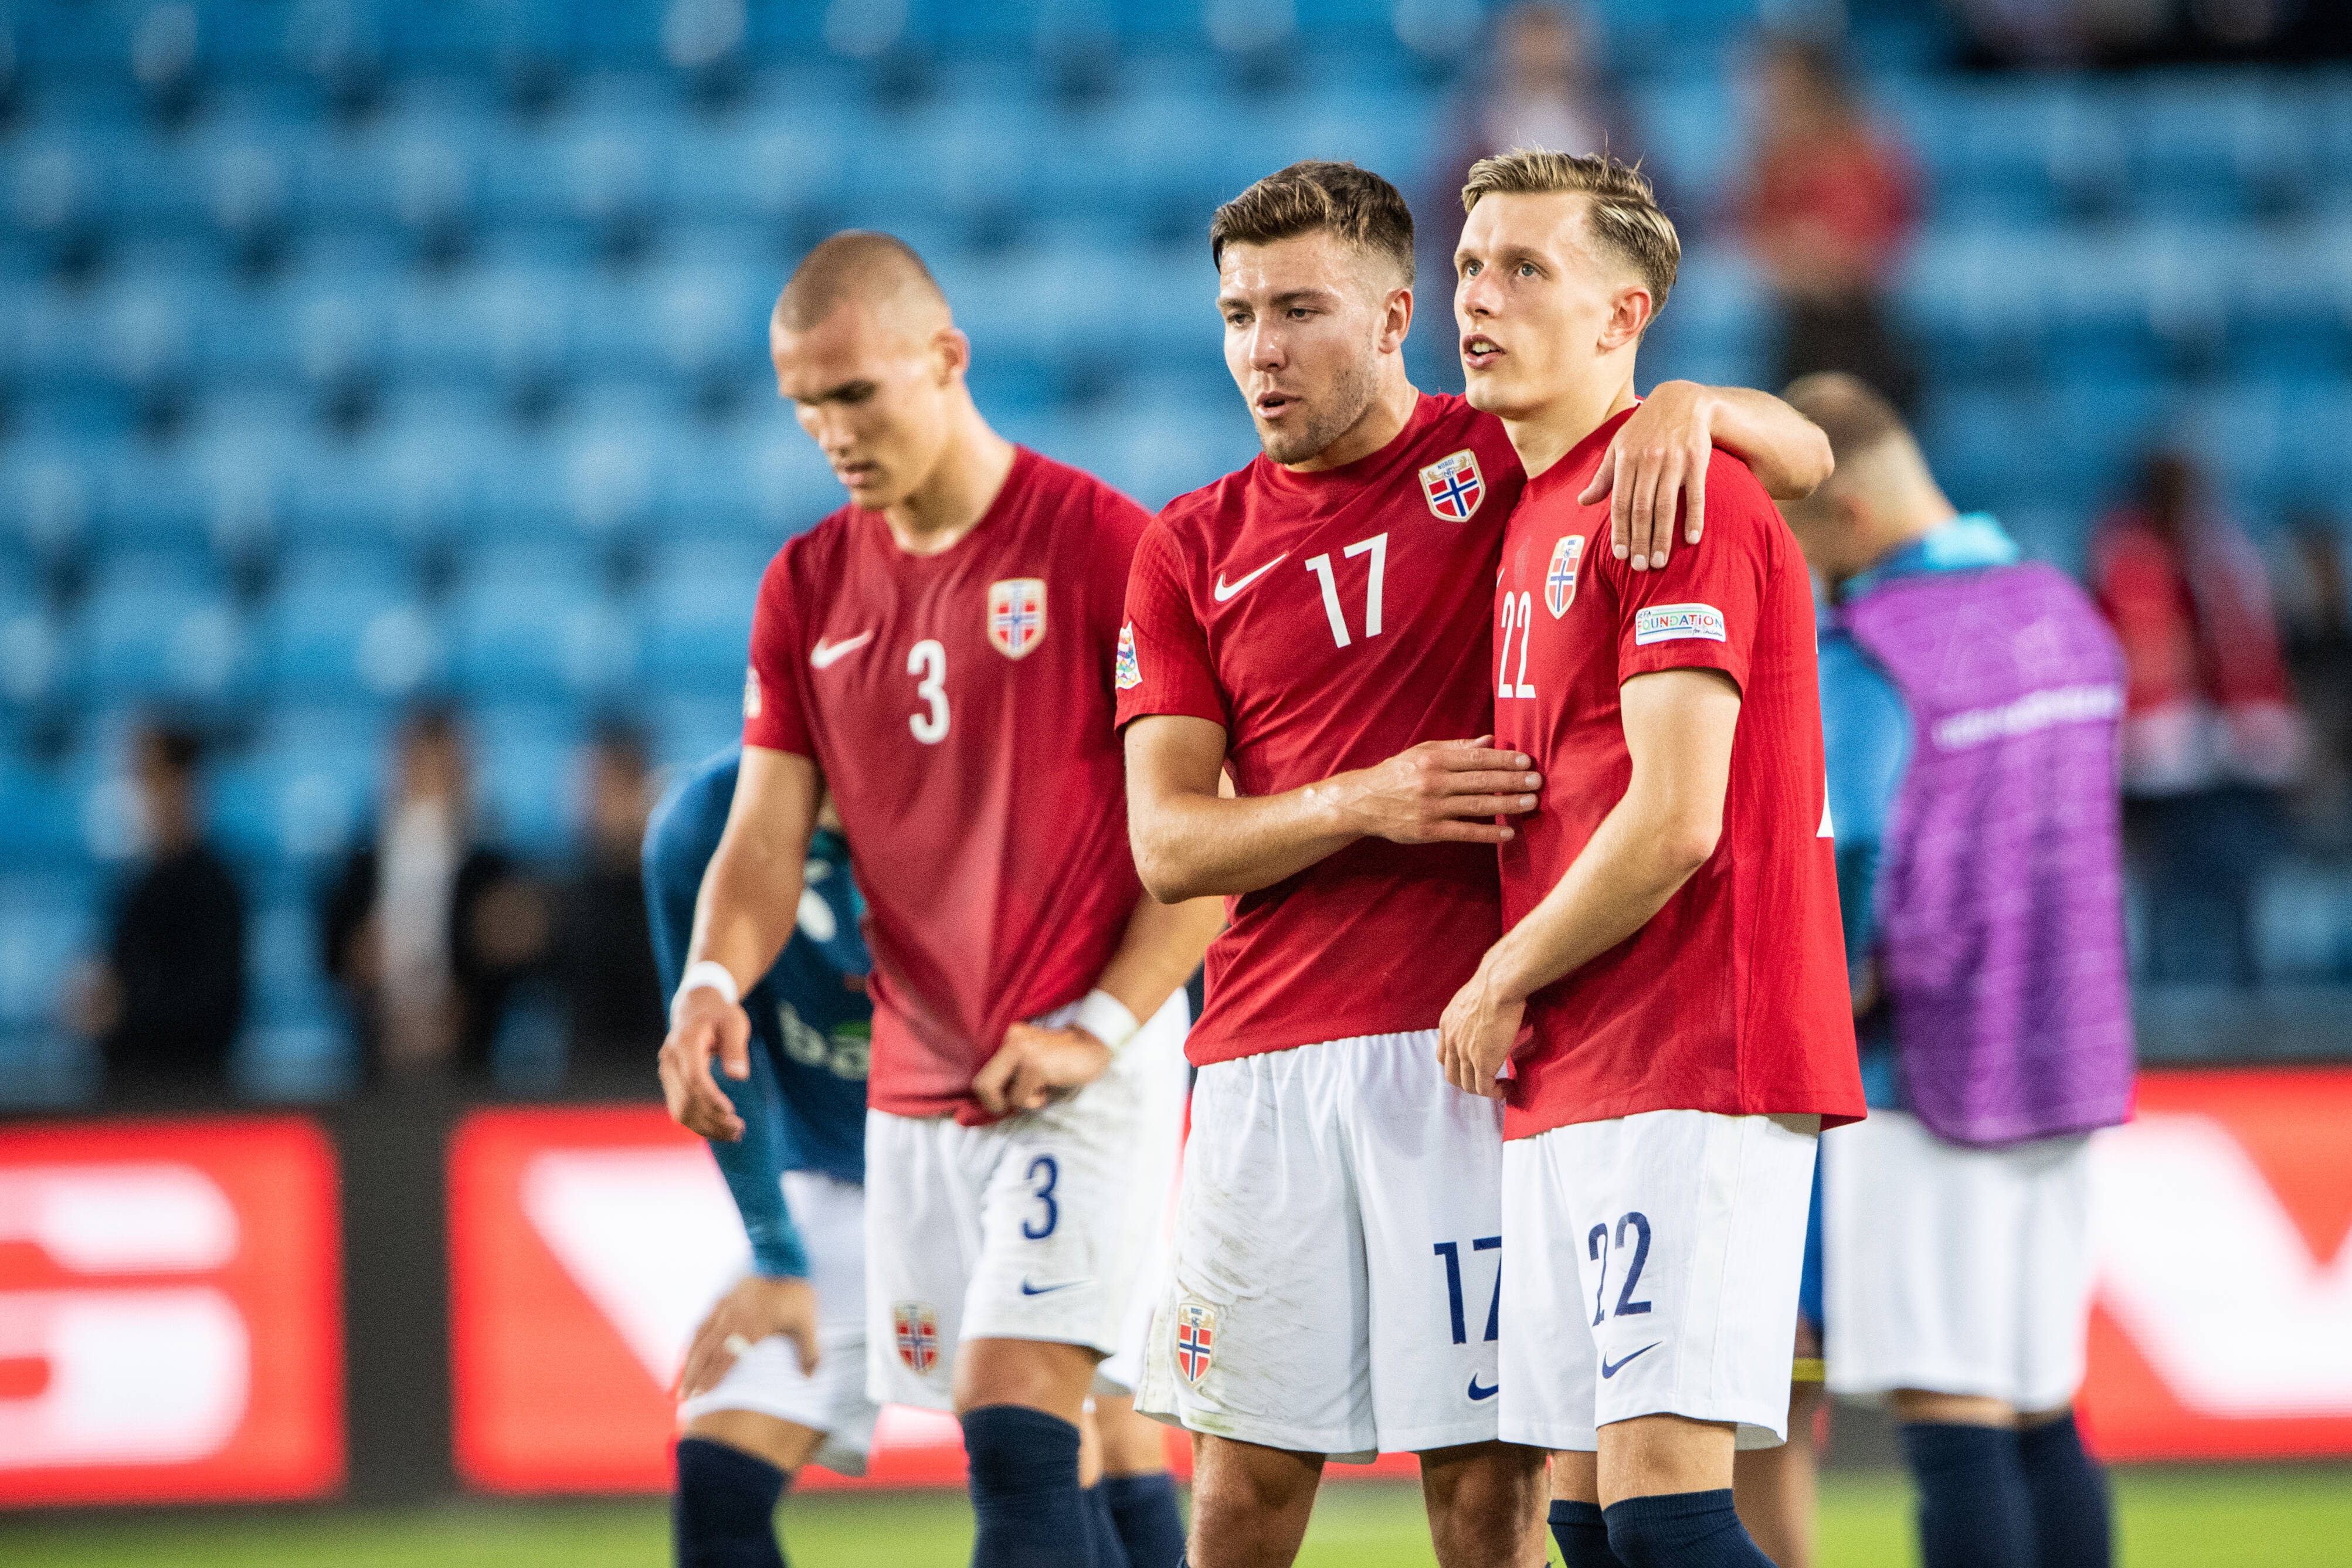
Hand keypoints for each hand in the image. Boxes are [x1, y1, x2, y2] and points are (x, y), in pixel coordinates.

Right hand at [660, 985, 751, 1140]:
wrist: (696, 1008)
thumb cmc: (719, 1015)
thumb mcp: (733, 1024)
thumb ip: (735, 1048)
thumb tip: (738, 1076)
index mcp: (685, 1043)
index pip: (694, 1078)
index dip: (711, 1099)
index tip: (731, 1112)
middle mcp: (670, 1060)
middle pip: (687, 1099)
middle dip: (712, 1118)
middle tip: (740, 1130)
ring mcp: (667, 1073)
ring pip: (680, 1110)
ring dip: (705, 1127)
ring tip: (734, 1134)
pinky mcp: (670, 1083)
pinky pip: (680, 1109)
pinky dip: (698, 1123)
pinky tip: (719, 1130)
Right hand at [677, 1274, 819, 1400]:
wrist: (781, 1259)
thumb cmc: (796, 1294)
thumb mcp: (808, 1322)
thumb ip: (809, 1351)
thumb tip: (810, 1377)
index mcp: (752, 1328)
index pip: (727, 1358)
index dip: (712, 1378)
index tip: (701, 1396)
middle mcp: (733, 1319)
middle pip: (706, 1352)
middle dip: (693, 1376)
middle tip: (683, 1398)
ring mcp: (724, 1309)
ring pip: (699, 1339)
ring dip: (688, 1363)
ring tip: (679, 1385)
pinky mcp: (721, 1301)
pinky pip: (701, 1325)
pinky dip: (691, 1343)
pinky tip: (687, 1356)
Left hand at [973, 1021, 1112, 1114]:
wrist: (1094, 1045)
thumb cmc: (1064, 1058)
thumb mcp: (1032, 1059)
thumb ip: (1012, 1073)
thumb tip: (993, 1102)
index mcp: (1010, 1038)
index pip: (982, 1076)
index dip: (991, 1097)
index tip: (1009, 1101)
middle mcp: (1011, 1041)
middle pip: (981, 1086)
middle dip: (995, 1104)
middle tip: (1015, 1104)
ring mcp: (1022, 1052)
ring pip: (1000, 1095)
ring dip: (1022, 1100)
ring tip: (1041, 1090)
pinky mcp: (1034, 1065)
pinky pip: (1020, 1098)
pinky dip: (1033, 1101)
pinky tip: (1049, 1088)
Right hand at [1333, 737, 1541, 846]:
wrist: (1363, 802)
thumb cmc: (1397, 774)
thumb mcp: (1422, 753)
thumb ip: (1456, 748)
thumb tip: (1490, 740)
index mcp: (1433, 760)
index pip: (1476, 758)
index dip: (1503, 760)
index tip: (1526, 761)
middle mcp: (1434, 782)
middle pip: (1481, 781)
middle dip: (1512, 781)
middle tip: (1538, 782)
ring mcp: (1431, 808)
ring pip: (1476, 806)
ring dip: (1507, 805)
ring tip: (1531, 804)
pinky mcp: (1429, 830)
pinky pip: (1464, 832)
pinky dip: (1488, 833)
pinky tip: (1508, 832)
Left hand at [1437, 959, 1526, 1099]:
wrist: (1498, 985)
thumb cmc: (1493, 983)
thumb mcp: (1471, 997)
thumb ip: (1472, 1011)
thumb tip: (1486, 1012)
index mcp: (1447, 1025)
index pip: (1443, 1056)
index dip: (1457, 1066)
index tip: (1472, 1066)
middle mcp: (1451, 1041)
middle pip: (1451, 1075)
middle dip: (1468, 1082)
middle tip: (1486, 1081)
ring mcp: (1464, 1054)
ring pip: (1467, 1085)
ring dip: (1483, 1090)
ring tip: (1500, 1087)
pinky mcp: (1482, 1063)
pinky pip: (1484, 1088)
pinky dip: (1495, 1093)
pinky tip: (1508, 1088)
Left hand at [1580, 380, 1716, 572]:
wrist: (1682, 400)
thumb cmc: (1645, 429)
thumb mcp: (1619, 447)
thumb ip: (1603, 477)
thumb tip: (1582, 502)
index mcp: (1626, 459)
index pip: (1620, 503)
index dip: (1620, 530)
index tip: (1621, 555)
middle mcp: (1648, 460)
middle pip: (1642, 509)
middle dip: (1640, 540)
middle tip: (1642, 566)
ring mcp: (1673, 460)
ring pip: (1666, 505)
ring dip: (1662, 536)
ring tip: (1660, 561)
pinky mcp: (1697, 459)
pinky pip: (1695, 493)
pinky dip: (1694, 517)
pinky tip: (1691, 539)